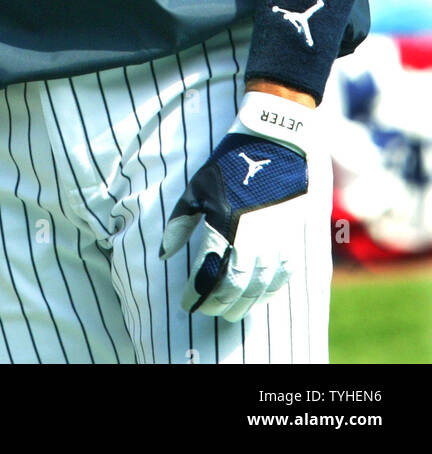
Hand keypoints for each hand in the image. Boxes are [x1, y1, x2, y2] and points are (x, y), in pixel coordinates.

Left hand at [159, 90, 316, 321]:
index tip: (186, 302)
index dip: (196, 294)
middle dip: (218, 303)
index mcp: (223, 225)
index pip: (207, 274)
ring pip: (259, 287)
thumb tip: (163, 254)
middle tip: (206, 310)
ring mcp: (275, 240)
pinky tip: (258, 297)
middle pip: (234, 287)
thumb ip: (179, 224)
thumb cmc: (229, 165)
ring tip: (229, 311)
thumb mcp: (197, 188)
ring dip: (243, 304)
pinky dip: (268, 292)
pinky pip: (282, 276)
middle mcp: (251, 239)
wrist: (274, 143)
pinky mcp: (292, 237)